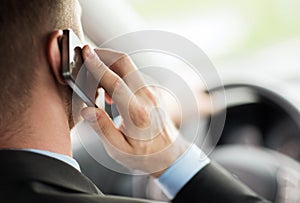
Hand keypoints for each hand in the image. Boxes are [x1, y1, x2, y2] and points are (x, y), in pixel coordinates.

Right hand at [80, 45, 189, 175]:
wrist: (169, 153)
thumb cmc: (144, 155)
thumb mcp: (119, 150)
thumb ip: (102, 129)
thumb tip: (87, 109)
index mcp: (137, 114)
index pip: (115, 82)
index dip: (97, 66)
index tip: (85, 53)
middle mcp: (146, 97)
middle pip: (124, 62)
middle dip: (103, 54)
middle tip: (86, 58)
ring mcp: (150, 91)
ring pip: (127, 66)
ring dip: (109, 65)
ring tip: (96, 85)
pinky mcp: (150, 90)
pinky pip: (131, 74)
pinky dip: (116, 74)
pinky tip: (109, 92)